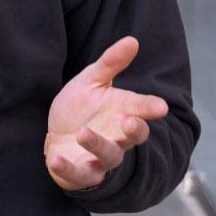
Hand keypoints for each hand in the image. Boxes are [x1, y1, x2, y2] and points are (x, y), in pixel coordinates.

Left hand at [44, 37, 168, 191]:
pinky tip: (54, 159)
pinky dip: (67, 169)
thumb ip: (111, 63)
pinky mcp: (81, 174)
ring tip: (82, 133)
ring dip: (97, 145)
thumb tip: (133, 40)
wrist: (56, 136)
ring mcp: (100, 158)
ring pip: (108, 156)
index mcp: (122, 113)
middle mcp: (116, 137)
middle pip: (132, 138)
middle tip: (130, 121)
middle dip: (134, 131)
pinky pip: (78, 176)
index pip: (141, 110)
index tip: (160, 106)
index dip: (150, 108)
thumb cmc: (80, 109)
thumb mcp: (92, 81)